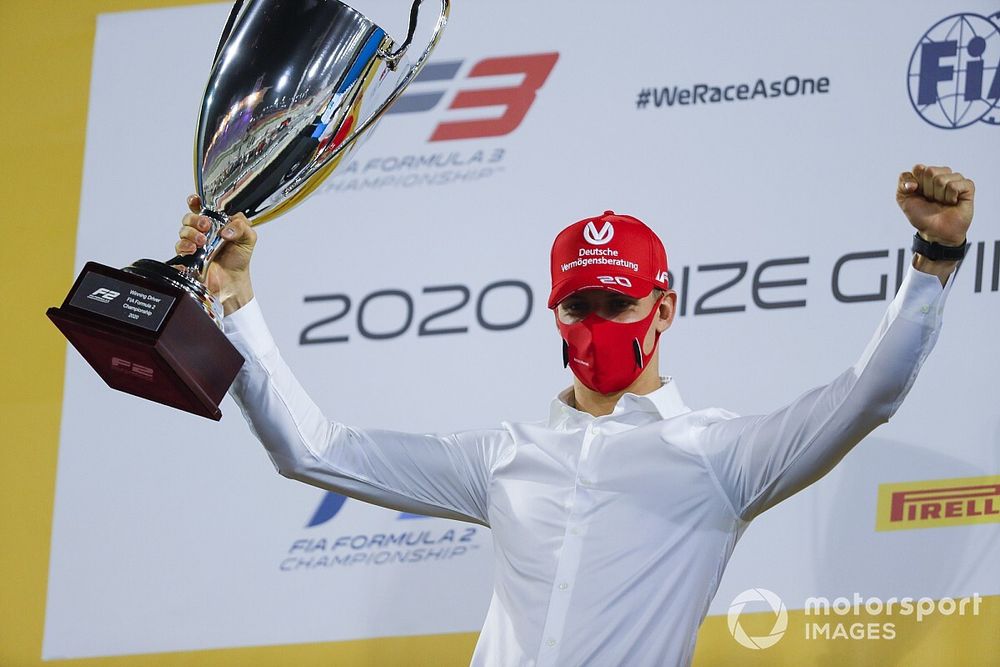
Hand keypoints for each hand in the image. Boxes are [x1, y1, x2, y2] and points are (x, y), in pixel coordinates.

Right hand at [175, 195, 256, 314]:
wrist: (233, 282)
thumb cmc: (238, 259)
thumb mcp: (248, 238)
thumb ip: (242, 226)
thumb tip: (227, 229)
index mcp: (215, 224)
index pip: (201, 208)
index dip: (194, 202)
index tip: (194, 201)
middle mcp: (201, 232)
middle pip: (188, 218)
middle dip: (195, 220)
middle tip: (205, 226)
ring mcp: (193, 245)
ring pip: (183, 232)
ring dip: (191, 234)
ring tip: (202, 242)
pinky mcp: (187, 258)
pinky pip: (178, 250)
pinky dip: (184, 248)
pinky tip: (193, 251)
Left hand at [896, 164, 973, 245]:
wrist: (935, 232)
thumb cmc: (921, 215)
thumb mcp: (904, 199)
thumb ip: (902, 183)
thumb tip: (913, 182)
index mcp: (926, 174)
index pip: (918, 168)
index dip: (915, 184)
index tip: (918, 195)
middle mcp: (942, 174)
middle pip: (930, 172)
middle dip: (927, 190)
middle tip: (931, 200)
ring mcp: (956, 179)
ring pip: (942, 179)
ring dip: (938, 196)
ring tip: (942, 202)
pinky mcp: (968, 186)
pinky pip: (954, 185)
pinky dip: (950, 197)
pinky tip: (952, 202)